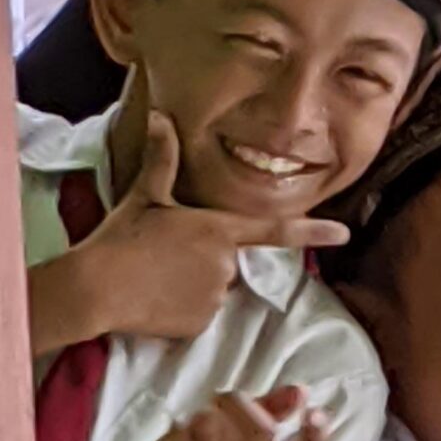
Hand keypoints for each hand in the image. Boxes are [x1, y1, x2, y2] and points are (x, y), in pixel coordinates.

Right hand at [72, 110, 350, 341]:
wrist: (97, 287)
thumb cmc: (121, 237)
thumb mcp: (145, 196)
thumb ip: (162, 160)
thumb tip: (161, 116)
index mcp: (219, 230)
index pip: (276, 230)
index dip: (312, 231)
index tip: (343, 233)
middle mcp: (226, 264)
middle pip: (229, 261)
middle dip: (205, 258)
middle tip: (165, 255)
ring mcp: (216, 297)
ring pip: (215, 289)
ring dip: (193, 283)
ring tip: (157, 276)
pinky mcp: (201, 324)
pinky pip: (200, 315)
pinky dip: (183, 310)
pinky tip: (157, 300)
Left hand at [123, 384, 329, 440]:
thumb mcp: (235, 424)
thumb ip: (270, 408)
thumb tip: (300, 391)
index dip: (316, 440)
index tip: (312, 412)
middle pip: (262, 434)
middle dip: (239, 404)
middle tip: (218, 398)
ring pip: (222, 439)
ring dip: (204, 417)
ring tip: (193, 418)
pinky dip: (182, 433)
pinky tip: (178, 432)